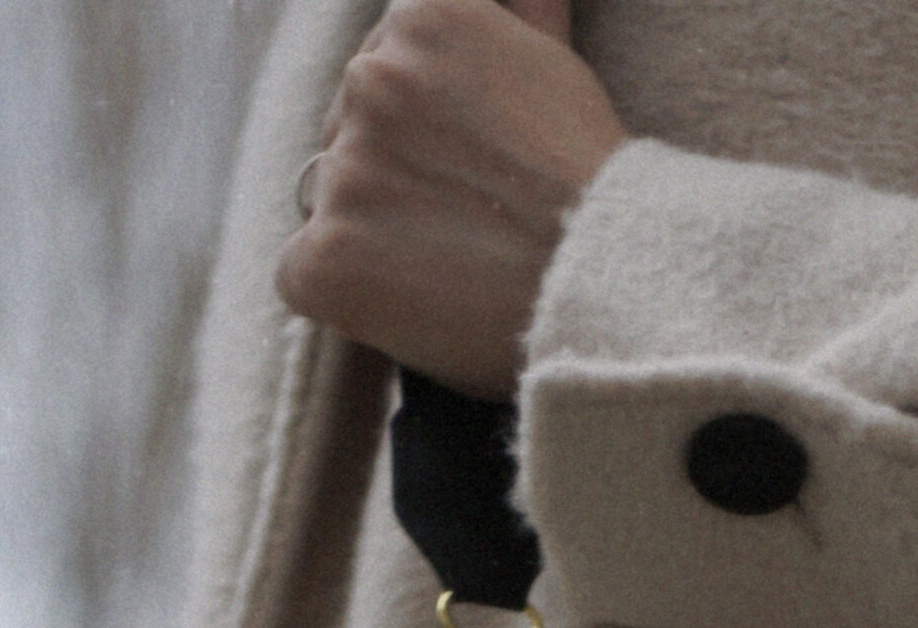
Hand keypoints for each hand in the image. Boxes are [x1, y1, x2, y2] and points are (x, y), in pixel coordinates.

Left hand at [277, 0, 628, 399]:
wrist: (616, 296)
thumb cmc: (600, 198)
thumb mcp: (559, 69)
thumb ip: (519, 13)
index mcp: (426, 20)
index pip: (385, 66)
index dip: (423, 130)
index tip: (468, 170)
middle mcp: (371, 79)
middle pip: (349, 132)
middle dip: (391, 177)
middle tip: (468, 229)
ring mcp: (344, 170)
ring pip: (329, 200)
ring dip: (372, 235)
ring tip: (451, 272)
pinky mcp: (326, 258)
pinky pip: (301, 274)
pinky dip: (343, 296)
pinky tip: (408, 308)